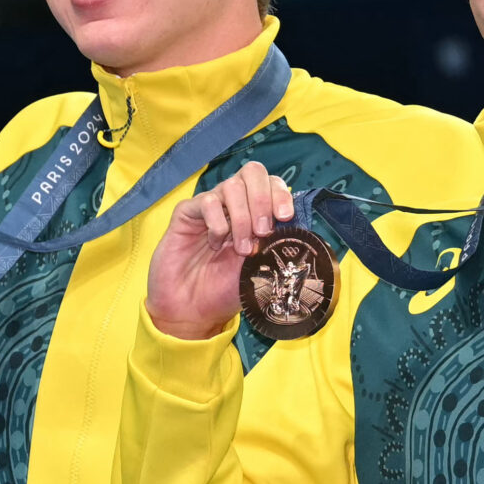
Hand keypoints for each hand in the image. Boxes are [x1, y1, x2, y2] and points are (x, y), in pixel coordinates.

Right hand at [147, 162, 296, 341]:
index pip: (272, 183)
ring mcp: (210, 207)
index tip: (284, 216)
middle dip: (263, 199)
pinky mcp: (186, 213)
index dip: (280, 193)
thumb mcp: (261, 267)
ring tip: (241, 248)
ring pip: (232, 186)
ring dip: (242, 217)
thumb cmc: (226, 290)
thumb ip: (276, 243)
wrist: (192, 311)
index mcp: (255, 213)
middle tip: (262, 231)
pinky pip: (207, 201)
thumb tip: (297, 225)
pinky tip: (215, 243)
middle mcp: (234, 205)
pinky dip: (217, 222)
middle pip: (253, 172)